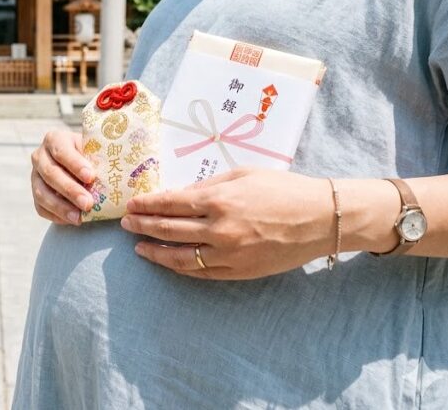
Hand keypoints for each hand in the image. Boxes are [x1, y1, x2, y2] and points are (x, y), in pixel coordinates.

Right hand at [31, 130, 96, 224]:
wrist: (79, 165)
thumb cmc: (91, 156)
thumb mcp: (95, 149)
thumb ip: (102, 156)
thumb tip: (127, 168)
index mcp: (55, 139)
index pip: (62, 151)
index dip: (75, 164)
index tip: (91, 177)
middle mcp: (40, 156)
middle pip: (51, 173)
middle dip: (70, 190)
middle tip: (88, 203)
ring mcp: (34, 176)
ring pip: (42, 193)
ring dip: (61, 207)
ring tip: (79, 217)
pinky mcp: (35, 194)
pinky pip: (40, 207)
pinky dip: (55, 215)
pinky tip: (72, 220)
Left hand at [121, 167, 332, 279]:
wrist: (321, 218)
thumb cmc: (283, 189)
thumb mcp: (241, 175)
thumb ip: (207, 186)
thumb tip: (177, 195)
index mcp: (219, 201)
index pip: (170, 204)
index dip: (146, 205)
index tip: (131, 205)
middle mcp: (220, 230)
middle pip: (168, 230)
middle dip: (142, 226)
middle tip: (126, 223)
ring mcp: (229, 255)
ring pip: (180, 257)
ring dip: (154, 251)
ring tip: (138, 246)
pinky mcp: (240, 272)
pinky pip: (201, 273)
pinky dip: (180, 267)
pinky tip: (168, 260)